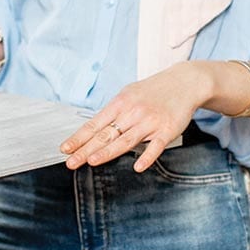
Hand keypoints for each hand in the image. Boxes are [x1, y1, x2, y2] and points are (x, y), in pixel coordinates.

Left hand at [61, 64, 209, 172]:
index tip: (65, 149)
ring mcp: (150, 121)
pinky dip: (148, 156)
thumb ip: (114, 113)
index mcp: (120, 103)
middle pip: (106, 134)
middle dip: (86, 149)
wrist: (184, 82)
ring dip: (108, 151)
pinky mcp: (167, 130)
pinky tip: (138, 167)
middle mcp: (133, 112)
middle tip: (71, 162)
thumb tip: (94, 130)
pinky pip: (156, 146)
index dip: (79, 137)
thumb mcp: (129, 94)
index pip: (95, 124)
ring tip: (92, 161)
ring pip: (126, 140)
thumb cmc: (153, 91)